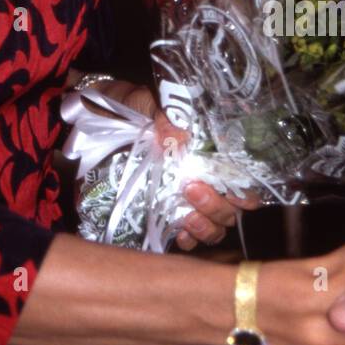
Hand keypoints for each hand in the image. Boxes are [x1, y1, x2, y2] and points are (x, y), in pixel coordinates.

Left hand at [91, 81, 260, 250]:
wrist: (99, 114)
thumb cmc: (131, 106)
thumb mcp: (147, 103)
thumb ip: (167, 115)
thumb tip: (181, 134)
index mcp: (209, 153)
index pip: (242, 181)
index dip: (245, 192)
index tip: (233, 190)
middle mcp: (204, 180)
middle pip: (229, 209)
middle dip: (217, 206)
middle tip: (191, 189)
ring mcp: (184, 200)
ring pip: (213, 227)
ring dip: (205, 227)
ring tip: (187, 218)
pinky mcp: (161, 215)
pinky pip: (186, 237)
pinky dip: (188, 240)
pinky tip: (179, 234)